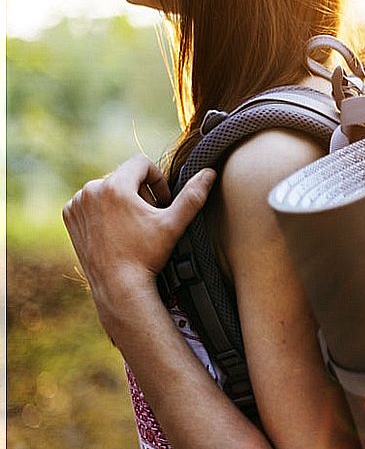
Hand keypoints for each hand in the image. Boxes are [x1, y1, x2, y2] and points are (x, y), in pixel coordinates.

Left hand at [62, 154, 215, 321]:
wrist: (118, 285)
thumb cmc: (147, 254)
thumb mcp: (174, 223)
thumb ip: (192, 196)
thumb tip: (209, 173)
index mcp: (115, 186)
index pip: (141, 163)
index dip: (157, 180)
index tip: (162, 202)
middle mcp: (91, 190)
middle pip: (124, 176)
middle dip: (139, 191)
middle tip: (149, 218)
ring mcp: (78, 203)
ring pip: (107, 188)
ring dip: (121, 199)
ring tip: (132, 225)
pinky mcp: (70, 216)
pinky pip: (90, 201)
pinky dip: (103, 209)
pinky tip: (114, 229)